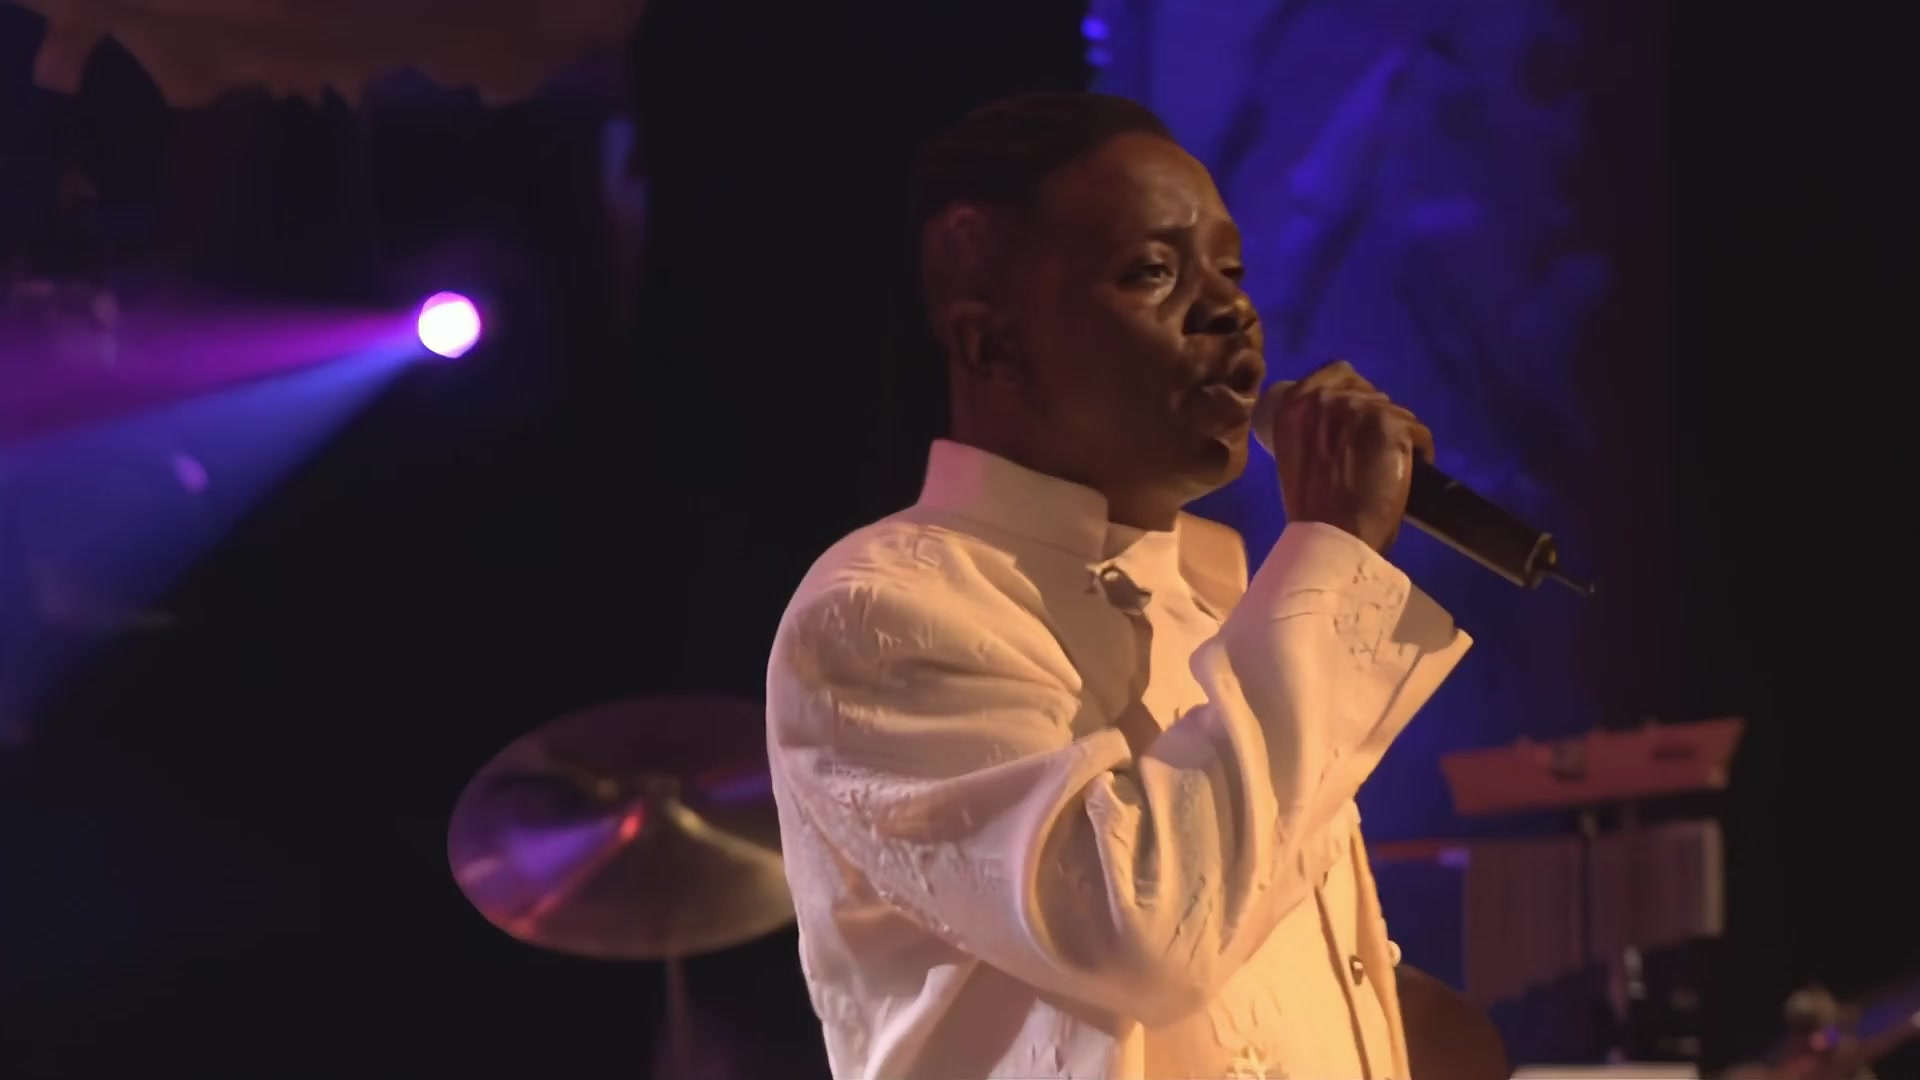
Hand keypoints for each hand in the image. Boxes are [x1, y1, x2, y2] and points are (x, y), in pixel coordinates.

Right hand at [1265, 360, 1432, 552]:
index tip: (1357, 424)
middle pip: (1368, 390)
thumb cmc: (1310, 507)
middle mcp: (1324, 396)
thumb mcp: (1296, 454)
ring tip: (1389, 465)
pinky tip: (1408, 474)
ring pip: (1394, 411)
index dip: (1354, 397)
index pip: (1337, 373)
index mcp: (1293, 403)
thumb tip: (1343, 420)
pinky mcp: (1390, 424)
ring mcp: (1359, 407)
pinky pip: (1417, 431)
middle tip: (1373, 451)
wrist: (1330, 536)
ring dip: (1395, 436)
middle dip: (1375, 417)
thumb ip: (1313, 428)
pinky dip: (1418, 452)